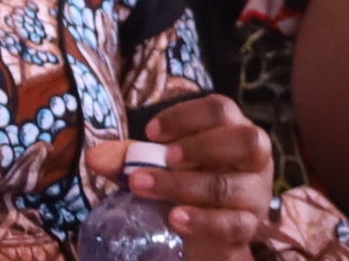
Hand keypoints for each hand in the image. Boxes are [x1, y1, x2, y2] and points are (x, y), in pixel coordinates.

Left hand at [89, 94, 280, 254]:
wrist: (206, 238)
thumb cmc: (187, 187)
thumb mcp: (159, 168)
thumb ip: (131, 159)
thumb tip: (93, 156)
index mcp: (234, 131)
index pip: (221, 109)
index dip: (187, 116)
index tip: (151, 132)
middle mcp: (255, 158)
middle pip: (246, 139)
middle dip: (202, 146)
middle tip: (167, 157)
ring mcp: (254, 194)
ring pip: (228, 185)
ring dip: (183, 185)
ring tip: (145, 187)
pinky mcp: (248, 227)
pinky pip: (231, 223)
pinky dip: (200, 220)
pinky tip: (173, 219)